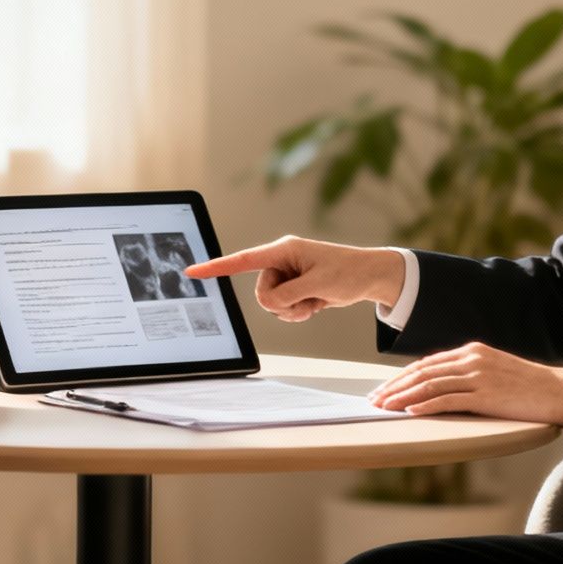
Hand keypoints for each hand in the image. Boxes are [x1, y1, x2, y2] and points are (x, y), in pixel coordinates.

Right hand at [182, 236, 405, 321]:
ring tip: (315, 301)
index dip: (216, 267)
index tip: (192, 271)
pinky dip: (298, 313)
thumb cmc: (348, 272)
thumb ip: (289, 295)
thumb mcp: (318, 285)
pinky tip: (315, 305)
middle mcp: (281, 262)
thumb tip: (269, 304)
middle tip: (308, 298)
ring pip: (271, 305)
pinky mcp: (293, 288)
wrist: (370, 277)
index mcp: (283, 250)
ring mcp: (286, 276)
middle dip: (282, 302)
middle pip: (261, 293)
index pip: (243, 260)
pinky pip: (283, 310)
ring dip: (293, 310)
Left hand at [367, 341, 562, 426]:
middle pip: (422, 373)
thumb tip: (441, 388)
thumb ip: (468, 374)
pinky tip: (410, 413)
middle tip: (374, 400)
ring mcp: (478, 376)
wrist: (558, 391)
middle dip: (394, 387)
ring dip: (403, 398)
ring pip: (430, 386)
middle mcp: (471, 360)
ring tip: (384, 407)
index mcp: (471, 352)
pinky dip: (426, 406)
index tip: (384, 389)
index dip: (402, 377)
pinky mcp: (485, 395)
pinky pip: (448, 400)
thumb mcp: (493, 371)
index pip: (426, 364)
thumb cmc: (526, 386)